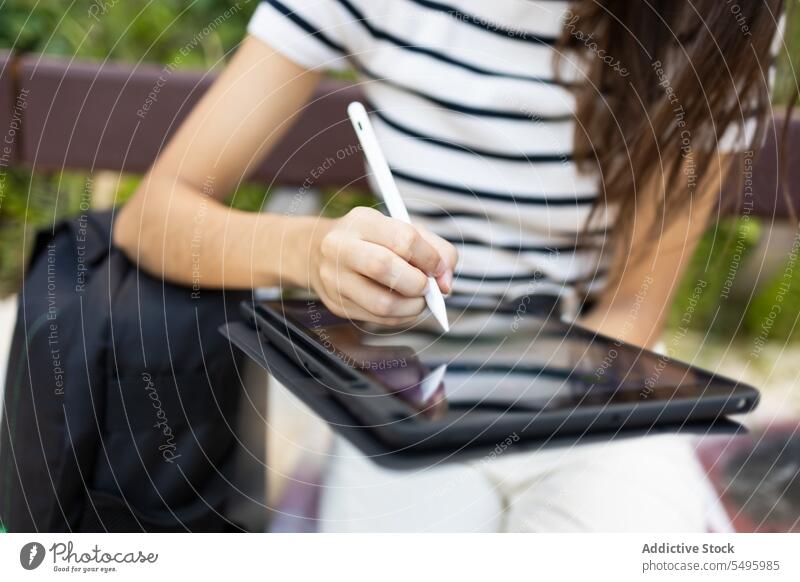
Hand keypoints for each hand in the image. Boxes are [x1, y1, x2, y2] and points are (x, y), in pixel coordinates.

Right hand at [308, 206, 456, 325]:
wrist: (317, 252)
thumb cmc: (370, 240)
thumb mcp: (401, 229)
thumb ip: (435, 249)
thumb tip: (446, 283)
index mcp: (361, 221)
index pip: (403, 239)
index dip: (430, 258)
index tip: (439, 269)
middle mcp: (340, 247)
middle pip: (385, 268)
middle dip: (418, 284)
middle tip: (428, 288)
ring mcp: (334, 278)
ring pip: (382, 303)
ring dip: (412, 307)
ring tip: (418, 300)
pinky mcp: (336, 304)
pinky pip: (377, 319)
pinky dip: (400, 317)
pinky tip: (404, 307)